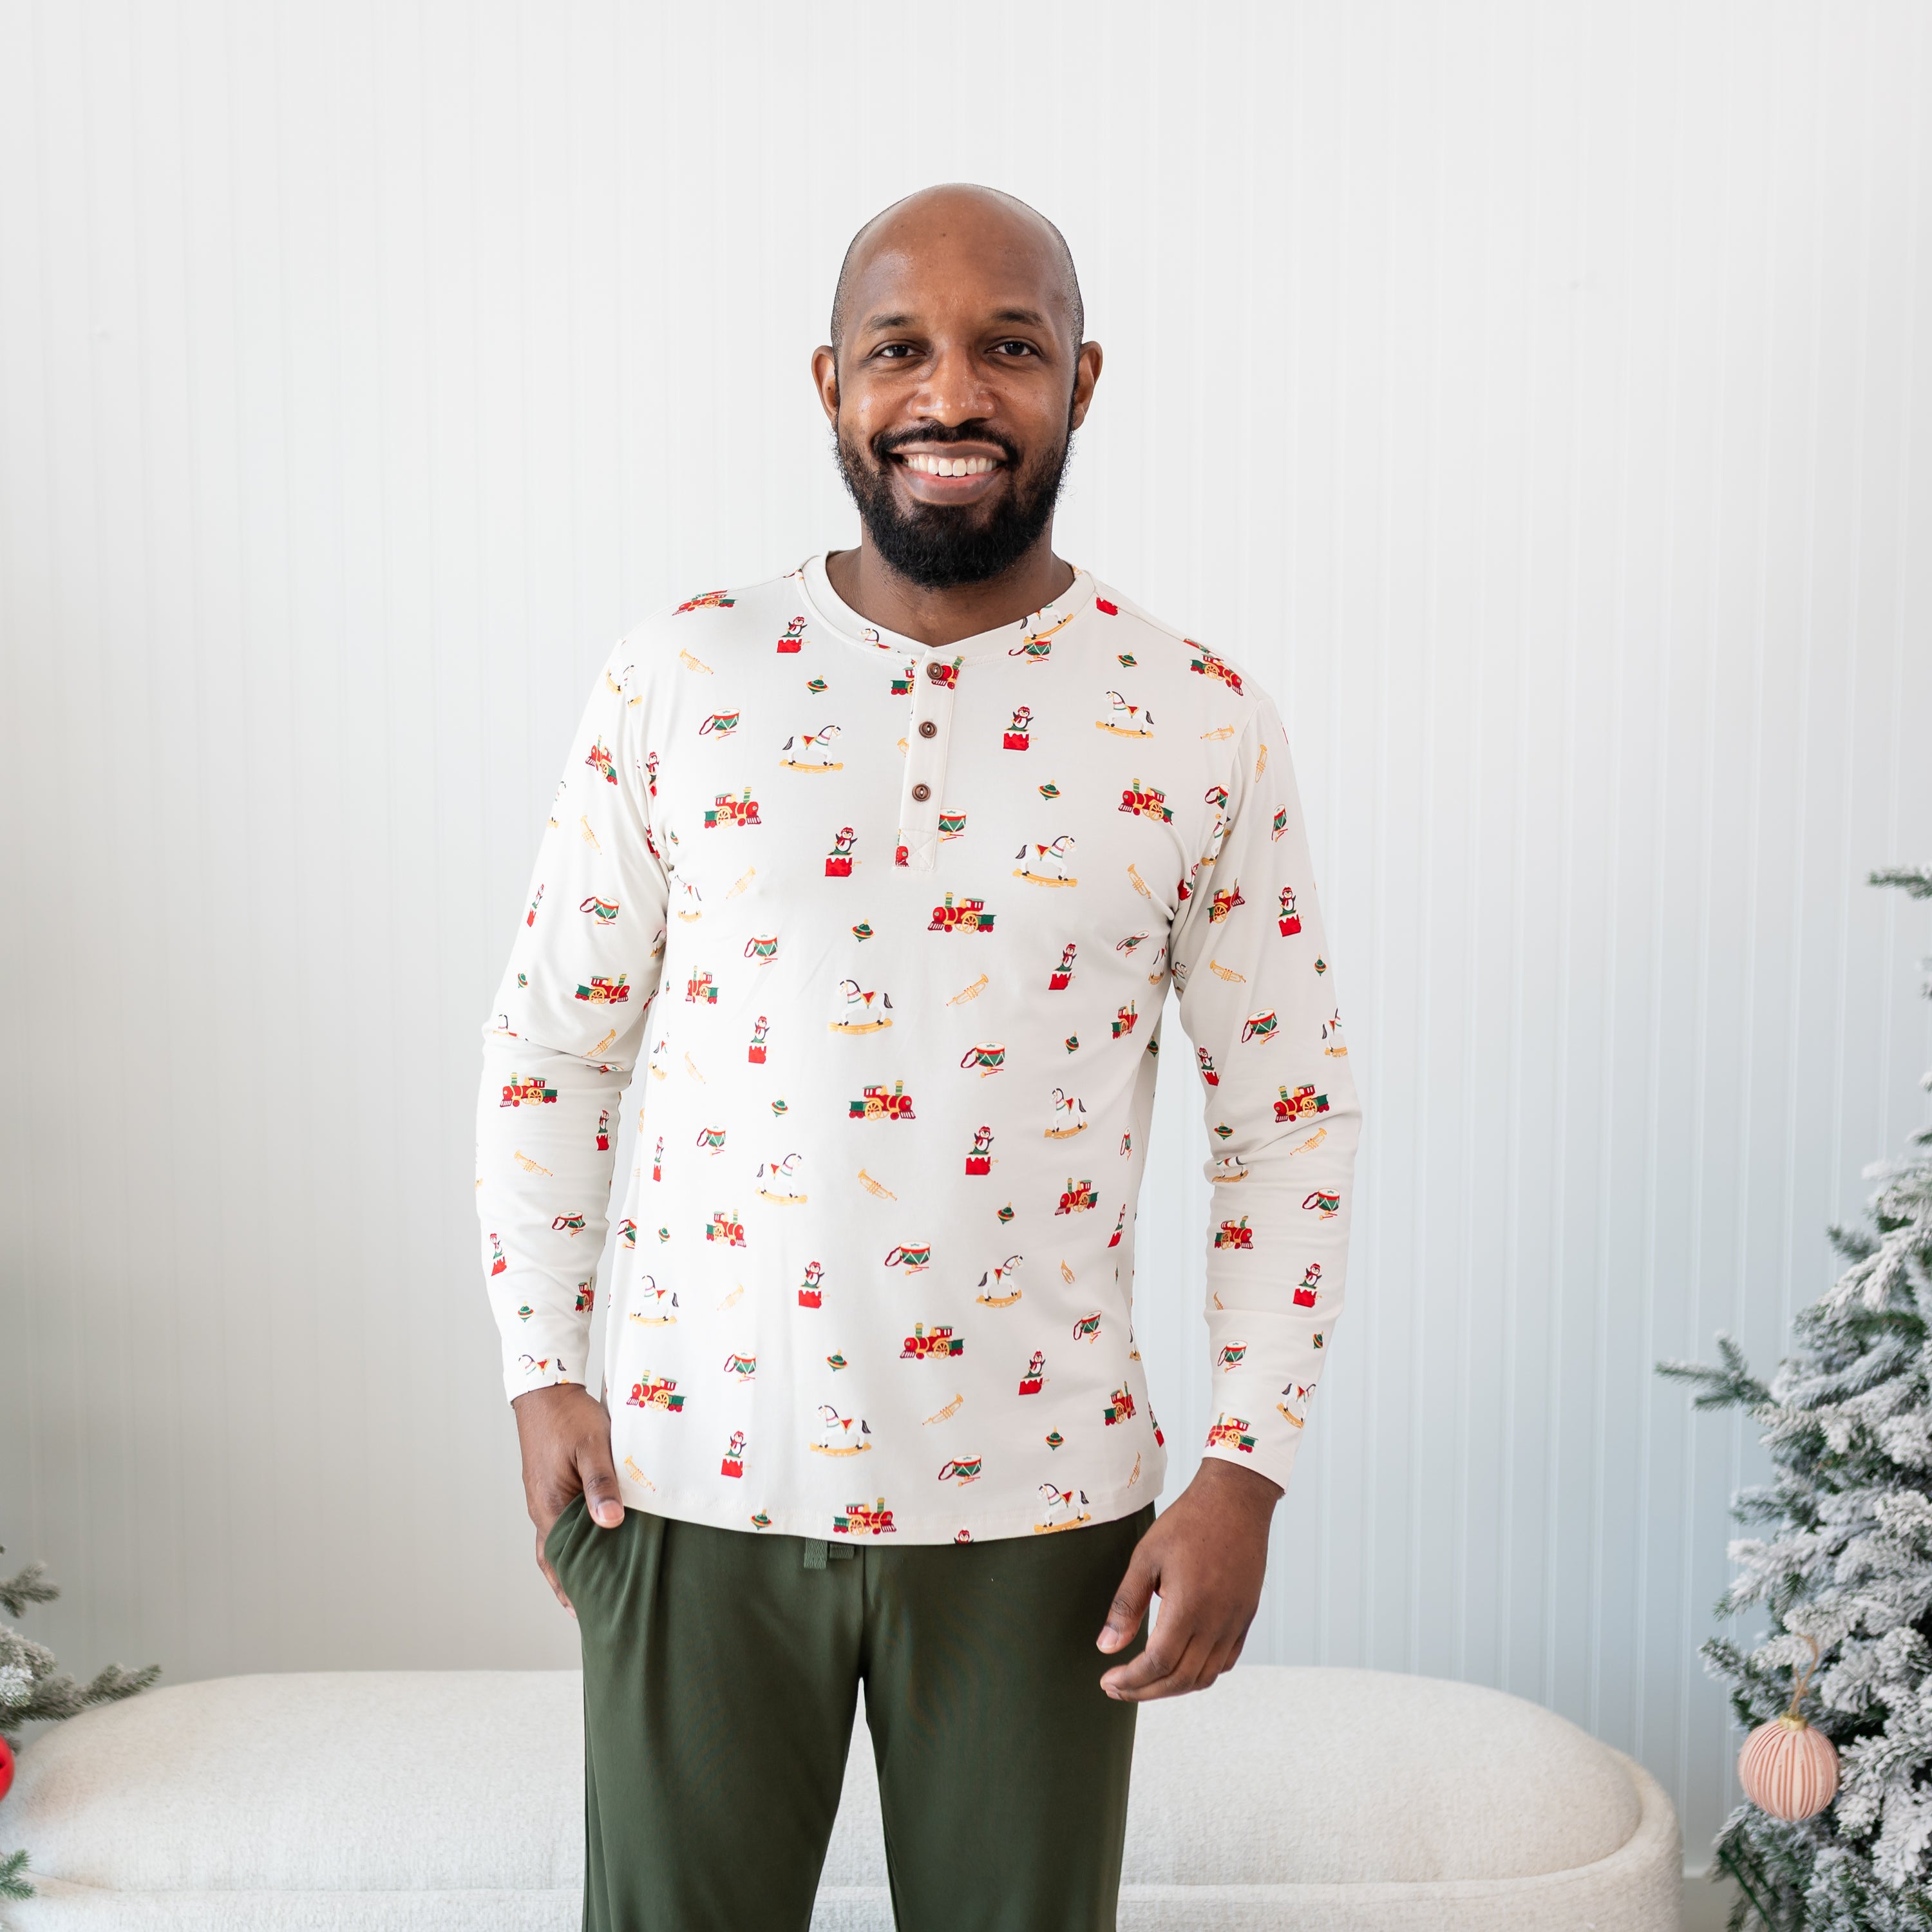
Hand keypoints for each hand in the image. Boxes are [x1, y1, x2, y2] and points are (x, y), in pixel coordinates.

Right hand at [512, 1383, 623, 1615]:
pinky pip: (559, 1526)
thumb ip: (602, 1484)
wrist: (545, 1389)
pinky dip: (571, 1544)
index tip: (594, 1614)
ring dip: (572, 1566)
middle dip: (574, 1586)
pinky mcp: (548, 1488)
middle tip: (599, 1612)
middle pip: (556, 1561)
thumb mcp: (593, 1447)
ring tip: (594, 1589)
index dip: (578, 1588)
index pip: (563, 1562)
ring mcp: (542, 1500)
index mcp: (550, 1507)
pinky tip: (589, 1546)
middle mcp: (541, 1510)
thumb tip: (610, 1523)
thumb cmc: (570, 1416)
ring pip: (557, 1544)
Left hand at [1095, 1457, 1281, 1699]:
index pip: (1158, 1664)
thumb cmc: (1188, 1522)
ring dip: (1172, 1687)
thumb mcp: (1146, 1557)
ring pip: (1205, 1676)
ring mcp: (1236, 1622)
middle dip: (1145, 1691)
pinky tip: (1180, 1663)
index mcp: (1189, 1607)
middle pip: (1181, 1679)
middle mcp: (1217, 1622)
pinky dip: (1200, 1673)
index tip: (1108, 1681)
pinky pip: (1225, 1661)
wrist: (1236, 1499)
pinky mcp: (1247, 1616)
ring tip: (1145, 1680)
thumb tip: (1106, 1648)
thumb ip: (1126, 1605)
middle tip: (1118, 1687)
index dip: (1131, 1680)